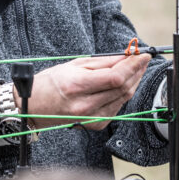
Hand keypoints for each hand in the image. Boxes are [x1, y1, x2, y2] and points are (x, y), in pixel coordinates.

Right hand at [25, 52, 150, 130]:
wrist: (36, 106)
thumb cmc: (53, 81)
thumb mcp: (76, 64)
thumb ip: (103, 62)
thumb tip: (126, 56)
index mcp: (78, 86)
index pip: (115, 77)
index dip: (133, 65)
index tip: (143, 54)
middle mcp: (86, 106)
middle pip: (122, 88)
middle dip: (137, 71)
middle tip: (143, 58)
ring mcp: (91, 118)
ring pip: (123, 98)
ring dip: (134, 81)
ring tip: (137, 68)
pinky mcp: (96, 125)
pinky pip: (117, 107)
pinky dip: (124, 94)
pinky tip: (125, 83)